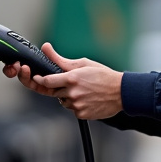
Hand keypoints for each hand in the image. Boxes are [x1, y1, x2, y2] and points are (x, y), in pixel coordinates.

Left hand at [3, 43, 122, 119]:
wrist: (121, 92)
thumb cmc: (103, 76)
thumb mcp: (83, 64)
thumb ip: (61, 60)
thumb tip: (45, 47)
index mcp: (72, 78)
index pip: (47, 81)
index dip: (41, 80)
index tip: (39, 78)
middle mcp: (72, 93)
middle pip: (54, 92)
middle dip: (59, 88)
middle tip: (72, 84)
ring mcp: (76, 105)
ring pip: (63, 102)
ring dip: (68, 97)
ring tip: (83, 91)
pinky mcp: (81, 114)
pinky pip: (72, 110)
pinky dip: (77, 105)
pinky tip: (87, 98)